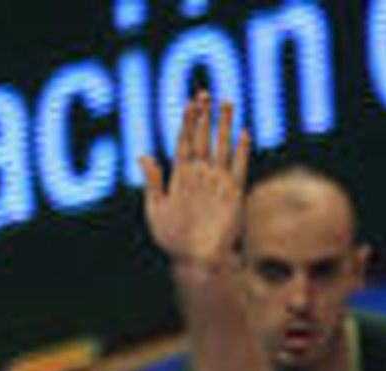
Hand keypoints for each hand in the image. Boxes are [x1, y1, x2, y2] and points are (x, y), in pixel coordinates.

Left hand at [141, 90, 248, 272]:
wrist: (196, 261)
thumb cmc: (175, 240)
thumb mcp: (156, 212)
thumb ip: (152, 183)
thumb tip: (142, 155)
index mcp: (182, 177)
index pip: (185, 142)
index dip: (187, 122)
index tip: (190, 103)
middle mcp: (201, 175)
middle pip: (203, 138)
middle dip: (204, 116)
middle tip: (205, 94)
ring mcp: (218, 182)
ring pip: (221, 147)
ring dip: (224, 125)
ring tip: (226, 102)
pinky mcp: (234, 194)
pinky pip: (239, 168)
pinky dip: (242, 151)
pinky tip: (243, 133)